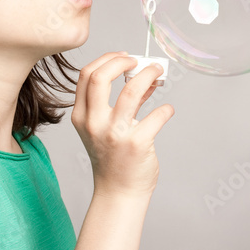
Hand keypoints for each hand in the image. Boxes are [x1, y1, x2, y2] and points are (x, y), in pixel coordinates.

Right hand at [70, 52, 173, 198]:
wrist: (118, 192)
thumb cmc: (112, 158)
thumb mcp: (104, 128)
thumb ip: (118, 103)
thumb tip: (143, 77)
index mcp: (82, 116)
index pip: (86, 75)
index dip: (106, 59)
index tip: (123, 57)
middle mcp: (94, 123)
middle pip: (101, 76)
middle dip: (122, 62)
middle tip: (140, 62)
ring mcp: (115, 133)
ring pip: (131, 90)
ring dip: (149, 74)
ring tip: (158, 72)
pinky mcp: (137, 143)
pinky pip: (157, 115)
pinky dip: (166, 109)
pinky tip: (167, 111)